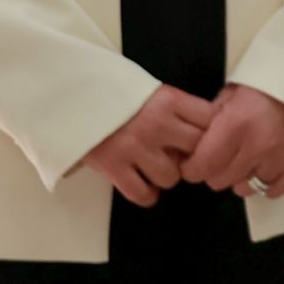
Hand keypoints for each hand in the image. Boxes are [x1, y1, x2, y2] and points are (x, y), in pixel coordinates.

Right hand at [78, 82, 217, 206]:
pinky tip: (143, 184)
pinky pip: (143, 194)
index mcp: (168, 100)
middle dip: (193, 157)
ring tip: (155, 167)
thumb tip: (202, 131)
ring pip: (172, 177)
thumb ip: (174, 107)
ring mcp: (135, 146)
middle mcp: (156, 124)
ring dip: (166, 176)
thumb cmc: (112, 92)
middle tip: (182, 157)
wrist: (70, 95)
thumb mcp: (148, 88)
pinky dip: (146, 194)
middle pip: (198, 151)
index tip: (207, 137)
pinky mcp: (114, 166)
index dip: (213, 131)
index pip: (211, 119)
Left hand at [183, 84, 283, 203]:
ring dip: (240, 178)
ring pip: (244, 189)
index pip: (202, 165)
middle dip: (215, 171)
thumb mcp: (235, 90)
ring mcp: (278, 161)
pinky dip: (265, 183)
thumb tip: (197, 139)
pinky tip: (265, 167)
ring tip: (246, 160)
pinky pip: (272, 192)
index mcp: (235, 124)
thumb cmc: (271, 82)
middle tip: (221, 157)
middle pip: (219, 181)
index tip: (193, 163)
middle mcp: (255, 147)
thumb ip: (214, 116)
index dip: (192, 168)